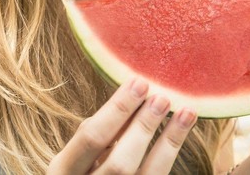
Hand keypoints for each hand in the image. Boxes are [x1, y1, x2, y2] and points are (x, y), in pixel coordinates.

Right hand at [47, 79, 195, 173]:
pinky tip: (182, 131)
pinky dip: (170, 153)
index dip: (117, 109)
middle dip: (143, 128)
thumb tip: (134, 94)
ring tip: (185, 112)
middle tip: (162, 97)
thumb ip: (100, 133)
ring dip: (168, 141)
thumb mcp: (80, 154)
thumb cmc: (83, 170)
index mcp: (64, 169)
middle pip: (120, 162)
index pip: (91, 137)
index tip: (139, 82)